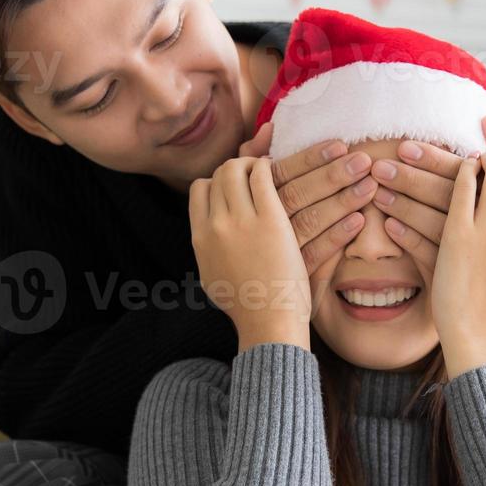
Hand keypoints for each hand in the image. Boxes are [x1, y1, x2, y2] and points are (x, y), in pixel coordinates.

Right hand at [190, 155, 310, 350]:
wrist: (269, 322)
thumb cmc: (249, 307)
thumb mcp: (215, 277)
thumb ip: (210, 251)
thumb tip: (209, 238)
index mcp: (200, 238)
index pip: (200, 189)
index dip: (217, 181)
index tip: (235, 185)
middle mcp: (215, 224)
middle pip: (220, 174)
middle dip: (238, 167)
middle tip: (256, 170)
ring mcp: (241, 220)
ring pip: (239, 169)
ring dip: (255, 163)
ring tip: (271, 167)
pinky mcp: (270, 218)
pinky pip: (264, 176)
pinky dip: (272, 167)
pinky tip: (285, 172)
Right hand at [240, 121, 376, 274]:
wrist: (251, 301)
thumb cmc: (246, 238)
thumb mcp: (242, 197)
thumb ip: (252, 161)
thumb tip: (269, 128)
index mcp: (245, 202)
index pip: (278, 173)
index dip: (310, 158)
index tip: (339, 145)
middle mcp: (256, 223)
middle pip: (296, 193)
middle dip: (332, 175)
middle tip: (363, 160)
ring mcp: (272, 250)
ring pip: (308, 221)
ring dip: (341, 201)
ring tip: (369, 185)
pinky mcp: (289, 273)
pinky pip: (315, 253)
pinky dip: (337, 236)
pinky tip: (358, 220)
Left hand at [377, 114, 485, 274]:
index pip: (471, 172)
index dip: (435, 159)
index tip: (407, 146)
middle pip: (447, 190)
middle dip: (409, 176)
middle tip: (381, 162)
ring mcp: (478, 250)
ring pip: (433, 217)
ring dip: (403, 201)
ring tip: (378, 189)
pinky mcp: (456, 273)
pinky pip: (426, 249)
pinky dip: (406, 235)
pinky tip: (389, 225)